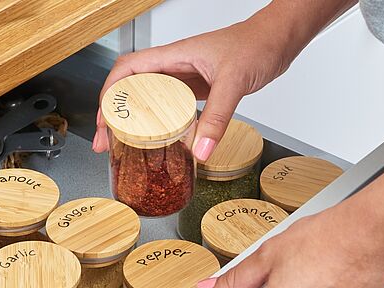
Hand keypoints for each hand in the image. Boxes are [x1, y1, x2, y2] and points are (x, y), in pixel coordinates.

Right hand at [92, 20, 292, 159]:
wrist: (279, 40)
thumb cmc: (257, 44)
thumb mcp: (234, 82)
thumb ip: (218, 117)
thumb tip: (200, 150)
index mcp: (173, 56)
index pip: (127, 70)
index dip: (109, 93)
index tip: (104, 119)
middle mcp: (174, 66)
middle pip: (130, 87)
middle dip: (113, 114)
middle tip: (107, 142)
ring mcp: (184, 78)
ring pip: (147, 98)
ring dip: (133, 120)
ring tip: (123, 144)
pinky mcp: (197, 88)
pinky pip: (169, 107)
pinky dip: (159, 123)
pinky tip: (159, 139)